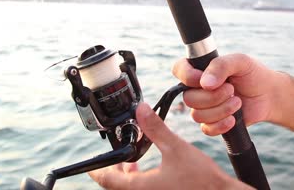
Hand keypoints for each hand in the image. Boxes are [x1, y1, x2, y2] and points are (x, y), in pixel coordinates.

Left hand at [89, 103, 251, 189]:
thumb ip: (156, 128)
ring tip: (133, 161)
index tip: (92, 165)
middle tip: (115, 156)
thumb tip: (141, 110)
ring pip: (132, 188)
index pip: (109, 181)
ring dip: (129, 176)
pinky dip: (142, 180)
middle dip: (115, 170)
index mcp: (142, 187)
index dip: (98, 170)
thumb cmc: (201, 179)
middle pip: (118, 186)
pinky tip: (152, 169)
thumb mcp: (176, 148)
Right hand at [172, 54, 283, 135]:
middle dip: (213, 97)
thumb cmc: (254, 74)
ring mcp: (204, 107)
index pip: (179, 70)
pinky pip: (206, 129)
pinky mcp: (212, 123)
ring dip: (220, 110)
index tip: (203, 79)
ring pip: (197, 115)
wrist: (269, 95)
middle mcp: (198, 88)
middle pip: (188, 98)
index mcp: (200, 69)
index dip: (187, 76)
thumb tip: (204, 83)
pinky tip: (233, 119)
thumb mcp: (240, 62)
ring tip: (237, 102)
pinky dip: (220, 125)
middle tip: (232, 90)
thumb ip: (221, 66)